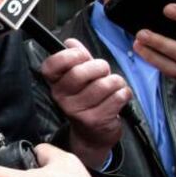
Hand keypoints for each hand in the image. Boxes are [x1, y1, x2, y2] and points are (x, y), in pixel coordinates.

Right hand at [40, 39, 129, 167]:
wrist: (92, 134)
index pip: (52, 65)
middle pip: (80, 72)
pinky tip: (118, 97)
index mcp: (55, 84)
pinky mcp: (96, 119)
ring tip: (113, 86)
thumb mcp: (80, 78)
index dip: (69, 55)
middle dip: (99, 66)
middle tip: (103, 71)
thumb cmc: (88, 100)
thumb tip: (70, 42)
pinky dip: (124, 93)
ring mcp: (78, 110)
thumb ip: (77, 58)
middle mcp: (62, 98)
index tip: (81, 56)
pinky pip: (118, 96)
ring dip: (115, 81)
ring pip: (104, 84)